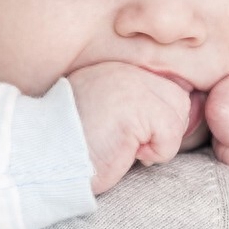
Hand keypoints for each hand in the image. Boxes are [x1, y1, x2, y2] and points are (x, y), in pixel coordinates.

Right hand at [68, 62, 190, 194]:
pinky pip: (170, 135)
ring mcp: (130, 84)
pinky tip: (124, 152)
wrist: (42, 159)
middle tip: (129, 143)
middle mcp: (126, 70)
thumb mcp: (111, 116)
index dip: (160, 119)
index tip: (134, 136)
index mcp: (118, 68)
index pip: (168, 87)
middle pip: (179, 100)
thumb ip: (142, 106)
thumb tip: (187, 112)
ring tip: (124, 147)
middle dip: (162, 131)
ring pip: (179, 116)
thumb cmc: (74, 147)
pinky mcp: (135, 107)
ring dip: (158, 143)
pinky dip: (155, 154)